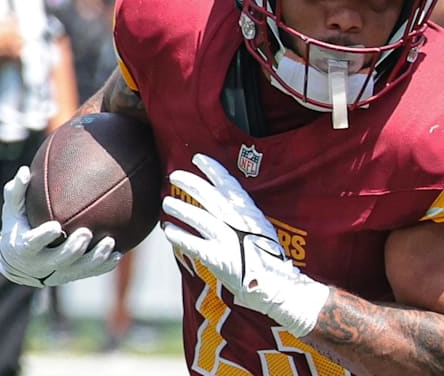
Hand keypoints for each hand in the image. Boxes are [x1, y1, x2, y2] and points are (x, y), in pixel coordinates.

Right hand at [0, 166, 120, 287]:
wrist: (20, 263)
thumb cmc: (19, 228)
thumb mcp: (12, 211)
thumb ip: (17, 192)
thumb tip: (24, 171)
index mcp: (24, 248)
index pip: (32, 244)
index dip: (43, 237)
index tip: (55, 227)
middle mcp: (41, 265)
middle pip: (59, 259)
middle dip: (73, 248)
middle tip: (87, 232)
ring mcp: (58, 273)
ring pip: (79, 269)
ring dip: (95, 257)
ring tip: (110, 242)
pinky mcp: (72, 276)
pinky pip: (90, 273)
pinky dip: (104, 266)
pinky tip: (118, 255)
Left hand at [162, 154, 329, 336]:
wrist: (276, 284)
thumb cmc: (267, 256)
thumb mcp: (259, 227)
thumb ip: (241, 215)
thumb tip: (220, 202)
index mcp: (249, 212)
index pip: (229, 183)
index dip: (212, 169)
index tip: (198, 158)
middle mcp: (238, 222)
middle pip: (209, 196)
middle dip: (190, 183)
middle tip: (174, 176)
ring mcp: (228, 239)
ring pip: (198, 217)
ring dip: (180, 208)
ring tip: (166, 202)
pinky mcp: (219, 258)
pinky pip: (193, 244)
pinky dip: (179, 236)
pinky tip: (168, 231)